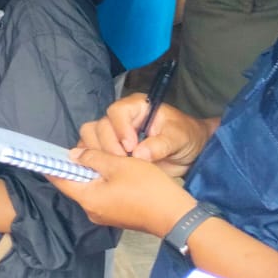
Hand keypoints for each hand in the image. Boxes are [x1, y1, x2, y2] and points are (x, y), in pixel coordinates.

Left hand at [47, 149, 195, 237]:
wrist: (176, 216)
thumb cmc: (147, 188)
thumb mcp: (119, 165)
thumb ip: (93, 158)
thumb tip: (73, 155)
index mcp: (87, 198)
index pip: (59, 180)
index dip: (52, 164)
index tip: (45, 151)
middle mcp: (91, 210)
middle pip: (75, 183)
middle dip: (76, 165)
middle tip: (81, 146)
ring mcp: (104, 215)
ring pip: (89, 188)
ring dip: (91, 172)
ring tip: (98, 154)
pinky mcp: (116, 215)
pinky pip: (101, 195)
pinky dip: (102, 181)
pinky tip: (111, 169)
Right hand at [76, 93, 209, 176]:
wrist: (188, 152)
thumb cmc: (185, 137)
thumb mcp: (178, 138)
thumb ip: (161, 144)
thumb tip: (139, 154)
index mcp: (137, 107)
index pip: (117, 111)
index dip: (120, 129)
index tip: (131, 147)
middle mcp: (120, 118)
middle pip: (99, 125)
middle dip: (109, 145)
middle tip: (125, 161)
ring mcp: (111, 133)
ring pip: (89, 136)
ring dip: (98, 153)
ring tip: (117, 166)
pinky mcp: (107, 148)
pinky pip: (90, 150)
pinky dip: (91, 160)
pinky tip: (105, 170)